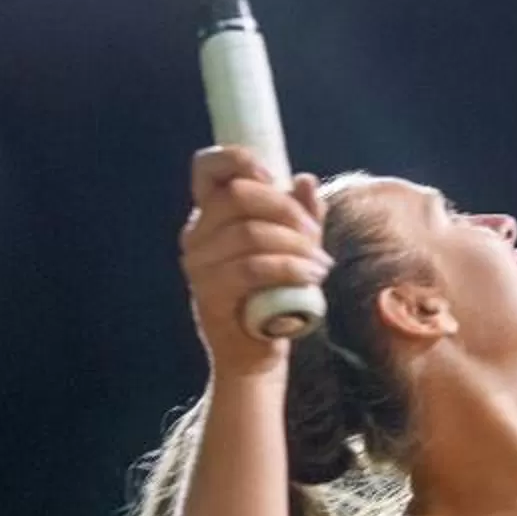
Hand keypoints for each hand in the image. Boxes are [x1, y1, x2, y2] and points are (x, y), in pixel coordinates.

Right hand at [180, 147, 329, 375]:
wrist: (257, 355)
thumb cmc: (273, 296)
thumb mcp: (293, 248)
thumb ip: (300, 214)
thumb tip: (305, 180)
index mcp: (210, 214)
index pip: (207, 167)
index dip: (239, 160)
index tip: (274, 178)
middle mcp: (196, 235)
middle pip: (238, 195)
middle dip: (286, 210)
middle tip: (315, 236)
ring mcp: (198, 265)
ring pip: (250, 232)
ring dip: (296, 245)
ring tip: (321, 265)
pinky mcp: (208, 294)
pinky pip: (251, 268)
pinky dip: (289, 268)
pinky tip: (311, 277)